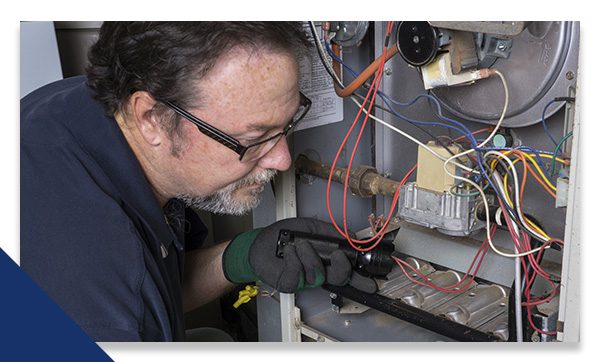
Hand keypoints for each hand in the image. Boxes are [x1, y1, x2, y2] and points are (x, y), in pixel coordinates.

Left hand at [222, 217, 376, 293]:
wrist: (260, 242)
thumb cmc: (284, 236)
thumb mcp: (310, 227)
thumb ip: (331, 232)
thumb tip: (352, 235)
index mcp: (326, 260)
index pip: (348, 272)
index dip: (361, 278)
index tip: (372, 280)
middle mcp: (318, 271)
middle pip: (339, 278)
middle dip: (342, 268)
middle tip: (339, 256)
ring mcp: (304, 279)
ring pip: (317, 275)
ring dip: (309, 257)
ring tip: (299, 245)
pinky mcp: (289, 283)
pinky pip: (297, 275)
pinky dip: (293, 260)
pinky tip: (288, 252)